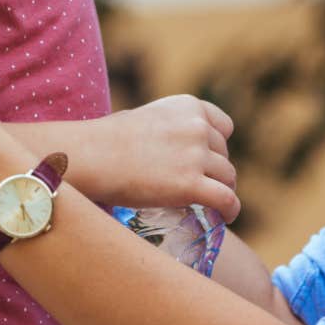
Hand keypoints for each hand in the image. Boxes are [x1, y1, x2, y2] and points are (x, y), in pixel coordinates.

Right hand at [91, 96, 240, 220]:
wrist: (93, 156)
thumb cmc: (108, 139)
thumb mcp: (146, 117)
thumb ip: (167, 127)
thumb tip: (168, 145)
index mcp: (188, 107)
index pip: (224, 127)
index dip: (217, 146)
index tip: (209, 159)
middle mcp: (198, 127)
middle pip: (224, 155)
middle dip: (215, 170)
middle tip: (201, 186)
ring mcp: (196, 156)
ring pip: (228, 177)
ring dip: (223, 190)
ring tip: (214, 204)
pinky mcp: (191, 184)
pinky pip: (226, 199)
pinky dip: (230, 210)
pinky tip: (226, 217)